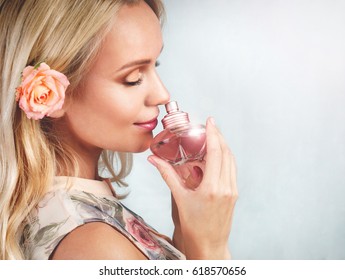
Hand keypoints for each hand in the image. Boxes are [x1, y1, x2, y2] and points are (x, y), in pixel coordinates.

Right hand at [148, 117, 237, 258]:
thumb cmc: (194, 227)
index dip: (214, 134)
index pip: (216, 153)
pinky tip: (217, 156)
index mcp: (212, 188)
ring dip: (223, 146)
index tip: (210, 121)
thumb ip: (167, 176)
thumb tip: (154, 160)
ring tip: (213, 137)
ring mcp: (232, 190)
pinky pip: (232, 169)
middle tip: (210, 126)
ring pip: (231, 160)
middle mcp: (226, 187)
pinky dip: (225, 158)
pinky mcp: (234, 193)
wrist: (209, 245)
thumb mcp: (179, 199)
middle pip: (226, 153)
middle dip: (219, 136)